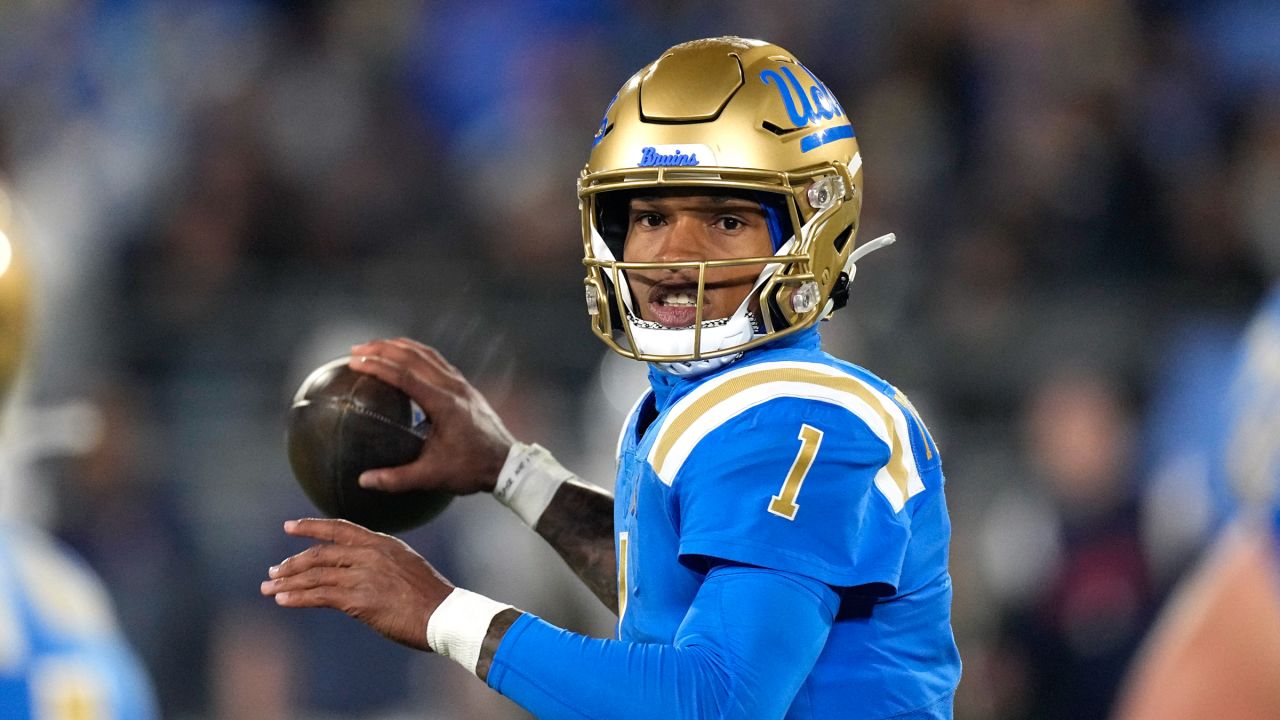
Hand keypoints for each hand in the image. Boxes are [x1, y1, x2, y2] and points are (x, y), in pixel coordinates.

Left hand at [260, 518, 452, 650]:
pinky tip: (283, 599)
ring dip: (287, 582)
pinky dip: (297, 597)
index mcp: (381, 543)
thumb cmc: (430, 595)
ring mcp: (362, 575)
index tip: (288, 526)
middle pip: (320, 553)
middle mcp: (368, 554)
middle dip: (292, 563)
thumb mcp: (406, 565)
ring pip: (315, 575)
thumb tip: (359, 569)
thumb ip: (380, 561)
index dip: (311, 526)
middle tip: (273, 570)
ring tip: (268, 587)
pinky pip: (319, 596)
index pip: (339, 527)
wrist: (443, 614)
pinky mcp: (358, 599)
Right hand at [348, 337, 514, 493]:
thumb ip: (397, 479)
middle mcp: (453, 387)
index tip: (355, 362)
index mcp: (444, 404)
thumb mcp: (433, 476)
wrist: (508, 464)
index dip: (378, 366)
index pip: (405, 377)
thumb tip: (364, 480)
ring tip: (375, 346)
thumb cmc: (472, 469)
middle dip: (382, 349)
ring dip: (399, 347)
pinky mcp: (465, 387)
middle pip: (414, 357)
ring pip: (427, 354)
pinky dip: (417, 353)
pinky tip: (405, 355)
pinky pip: (438, 361)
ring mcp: (461, 384)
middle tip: (356, 350)